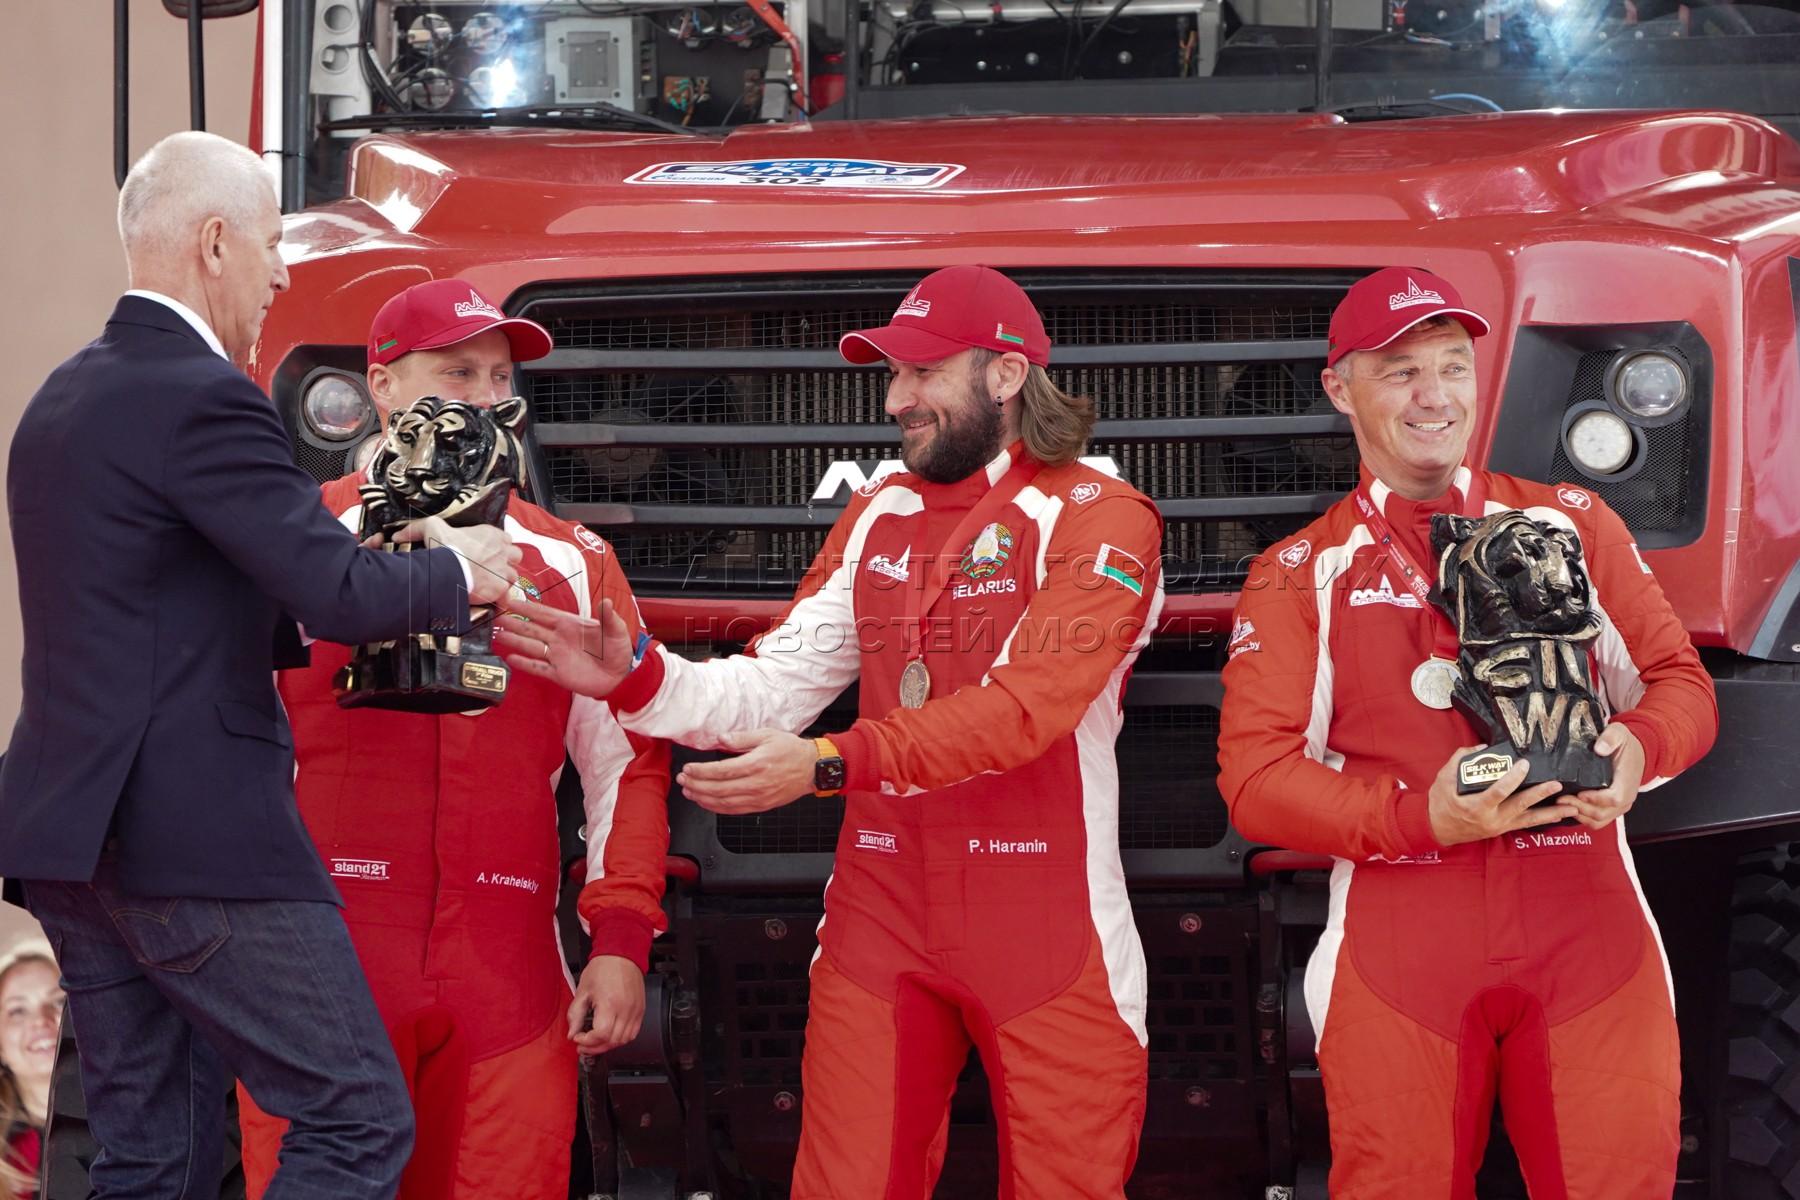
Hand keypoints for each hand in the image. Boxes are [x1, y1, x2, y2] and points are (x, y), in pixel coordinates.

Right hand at [394, 517, 521, 605]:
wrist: (447, 572)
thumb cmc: (443, 551)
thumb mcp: (431, 529)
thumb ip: (417, 528)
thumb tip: (400, 534)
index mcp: (489, 534)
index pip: (504, 537)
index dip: (498, 545)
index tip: (489, 551)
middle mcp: (501, 551)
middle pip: (514, 554)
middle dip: (507, 561)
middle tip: (494, 567)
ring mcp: (503, 570)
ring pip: (513, 574)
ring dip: (504, 579)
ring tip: (491, 584)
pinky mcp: (500, 588)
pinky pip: (507, 594)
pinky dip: (501, 598)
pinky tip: (492, 599)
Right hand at [493, 596, 634, 697]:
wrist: (621, 676)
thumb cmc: (618, 650)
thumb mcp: (616, 631)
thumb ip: (609, 617)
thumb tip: (606, 601)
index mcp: (570, 625)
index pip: (545, 614)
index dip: (528, 608)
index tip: (511, 602)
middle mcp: (559, 639)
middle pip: (532, 629)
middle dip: (515, 623)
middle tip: (496, 618)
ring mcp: (557, 656)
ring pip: (532, 647)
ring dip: (515, 641)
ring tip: (498, 635)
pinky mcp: (558, 673)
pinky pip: (538, 667)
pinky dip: (525, 663)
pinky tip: (511, 658)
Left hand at [568, 955, 645, 1056]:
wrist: (622, 954)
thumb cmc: (603, 968)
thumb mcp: (582, 990)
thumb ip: (575, 1014)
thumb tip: (572, 1032)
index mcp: (609, 1003)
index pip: (600, 1034)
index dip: (587, 1041)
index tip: (578, 1038)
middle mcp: (625, 1009)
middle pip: (612, 1041)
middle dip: (595, 1047)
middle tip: (584, 1046)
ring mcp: (635, 1011)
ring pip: (624, 1040)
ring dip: (608, 1045)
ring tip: (596, 1042)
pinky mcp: (641, 1010)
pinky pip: (633, 1033)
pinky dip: (621, 1039)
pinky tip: (611, 1035)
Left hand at [678, 729, 815, 813]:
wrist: (812, 769)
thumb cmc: (790, 750)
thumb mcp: (767, 735)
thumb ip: (742, 738)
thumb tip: (721, 738)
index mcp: (757, 764)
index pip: (722, 771)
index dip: (701, 771)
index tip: (688, 768)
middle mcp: (757, 783)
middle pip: (719, 789)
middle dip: (696, 785)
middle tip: (683, 780)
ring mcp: (759, 797)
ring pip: (724, 803)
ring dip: (703, 799)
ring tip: (689, 792)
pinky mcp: (761, 806)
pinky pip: (734, 810)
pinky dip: (717, 808)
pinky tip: (706, 802)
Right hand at [1427, 745, 1575, 846]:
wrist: (1437, 828)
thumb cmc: (1440, 802)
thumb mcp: (1444, 778)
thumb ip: (1462, 759)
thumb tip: (1484, 747)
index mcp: (1476, 805)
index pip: (1499, 791)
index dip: (1513, 778)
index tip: (1524, 764)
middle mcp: (1491, 818)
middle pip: (1520, 805)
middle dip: (1540, 795)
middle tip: (1557, 785)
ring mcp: (1499, 826)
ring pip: (1529, 819)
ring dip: (1552, 812)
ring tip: (1572, 806)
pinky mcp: (1503, 829)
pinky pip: (1527, 823)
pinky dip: (1544, 819)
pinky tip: (1560, 814)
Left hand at [1566, 723, 1644, 830]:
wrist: (1637, 752)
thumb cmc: (1626, 744)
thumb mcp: (1619, 733)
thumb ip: (1610, 738)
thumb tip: (1600, 748)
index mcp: (1627, 781)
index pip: (1614, 798)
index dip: (1595, 798)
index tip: (1579, 792)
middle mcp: (1625, 798)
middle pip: (1602, 813)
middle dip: (1580, 808)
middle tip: (1561, 798)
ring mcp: (1619, 805)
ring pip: (1599, 820)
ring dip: (1579, 815)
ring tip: (1562, 803)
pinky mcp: (1613, 808)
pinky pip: (1599, 821)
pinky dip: (1584, 818)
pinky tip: (1570, 808)